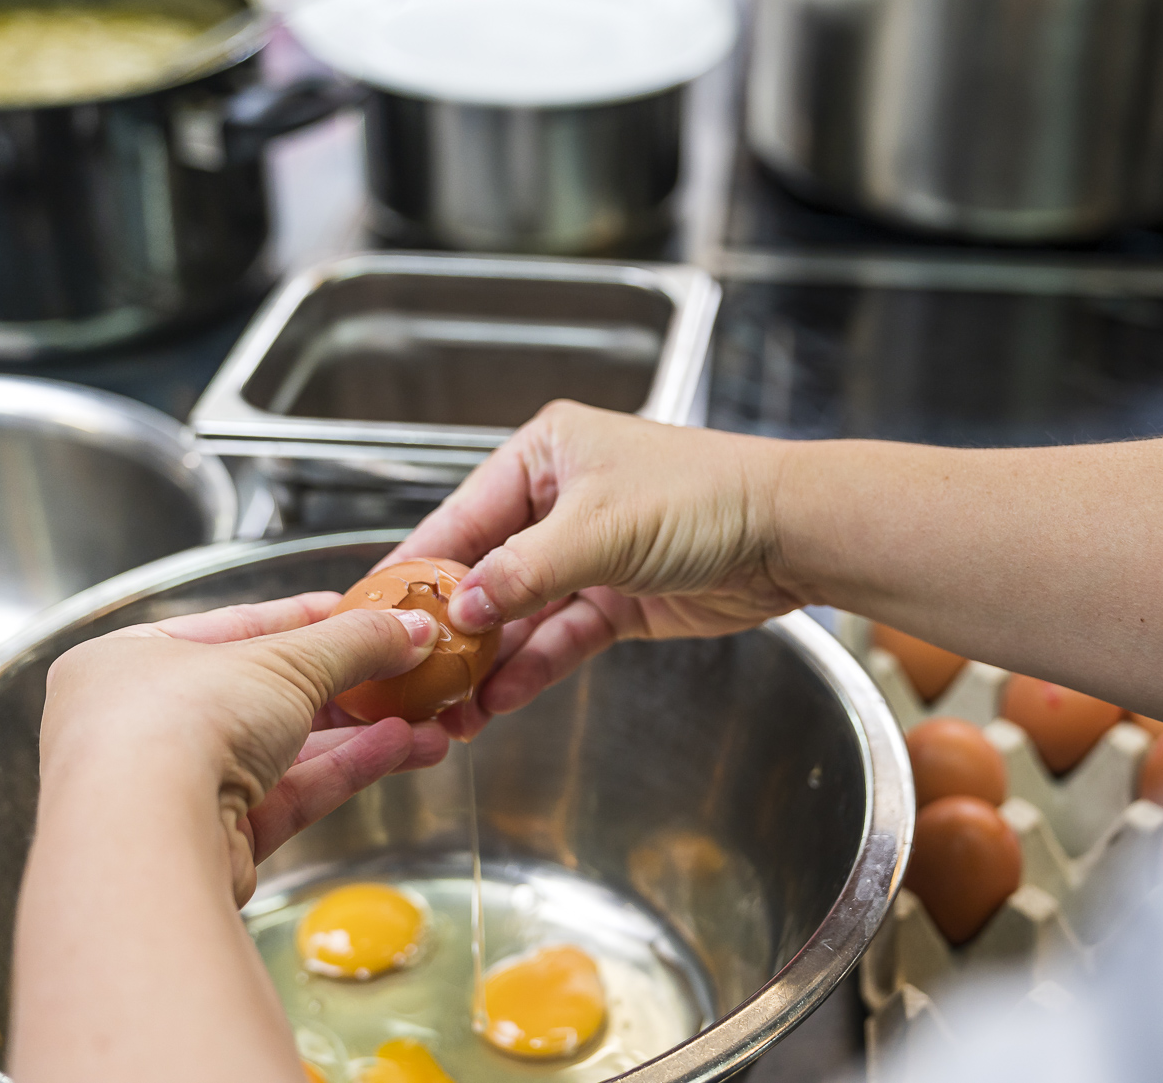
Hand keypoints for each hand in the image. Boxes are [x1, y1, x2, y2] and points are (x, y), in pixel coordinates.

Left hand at [40, 594, 449, 903]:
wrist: (144, 840)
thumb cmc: (174, 726)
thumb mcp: (282, 659)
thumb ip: (355, 642)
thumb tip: (411, 628)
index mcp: (133, 658)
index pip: (235, 628)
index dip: (308, 619)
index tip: (364, 615)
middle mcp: (144, 723)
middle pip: (268, 694)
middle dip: (349, 686)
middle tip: (408, 673)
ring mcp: (177, 787)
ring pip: (286, 750)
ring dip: (359, 733)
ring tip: (426, 722)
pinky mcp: (212, 841)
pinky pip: (289, 794)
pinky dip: (345, 769)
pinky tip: (400, 749)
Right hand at [389, 401, 806, 734]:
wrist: (790, 533)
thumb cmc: (705, 497)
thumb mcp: (599, 529)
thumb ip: (523, 572)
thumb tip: (460, 607)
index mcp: (546, 454)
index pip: (461, 515)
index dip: (417, 567)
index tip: (372, 612)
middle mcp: (561, 499)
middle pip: (485, 569)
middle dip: (451, 627)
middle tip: (411, 676)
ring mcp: (590, 553)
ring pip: (521, 613)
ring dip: (488, 660)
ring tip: (449, 708)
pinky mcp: (619, 600)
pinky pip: (560, 638)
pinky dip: (531, 669)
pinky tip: (498, 702)